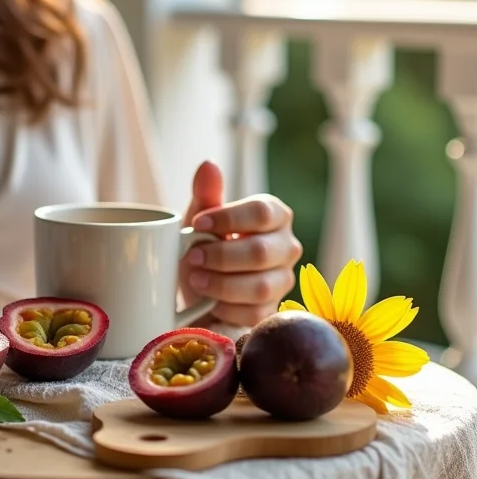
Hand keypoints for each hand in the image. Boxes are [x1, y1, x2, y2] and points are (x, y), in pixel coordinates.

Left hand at [179, 161, 301, 327]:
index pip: (261, 212)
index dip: (228, 218)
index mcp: (274, 215)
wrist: (199, 287)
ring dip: (221, 284)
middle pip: (260, 252)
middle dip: (220, 256)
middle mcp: (287, 246)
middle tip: (191, 256)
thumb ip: (206, 194)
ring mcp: (283, 279)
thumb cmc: (206, 244)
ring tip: (195, 279)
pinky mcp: (273, 310)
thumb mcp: (201, 218)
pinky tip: (209, 302)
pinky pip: (255, 313)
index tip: (197, 222)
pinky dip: (227, 308)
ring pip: (260, 286)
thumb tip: (208, 165)